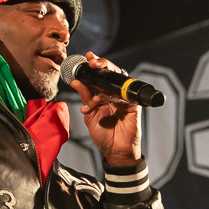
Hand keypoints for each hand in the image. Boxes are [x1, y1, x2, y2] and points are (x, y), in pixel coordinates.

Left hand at [69, 51, 141, 166]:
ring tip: (92, 74)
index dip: (95, 65)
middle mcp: (115, 93)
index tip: (87, 56)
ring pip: (117, 80)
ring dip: (104, 77)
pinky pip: (123, 95)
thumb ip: (85, 97)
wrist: (115, 151)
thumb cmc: (103, 134)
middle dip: (101, 64)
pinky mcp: (133, 105)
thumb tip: (76, 81)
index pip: (101, 75)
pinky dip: (110, 96)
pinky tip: (100, 99)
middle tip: (92, 61)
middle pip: (111, 73)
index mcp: (105, 94)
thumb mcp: (89, 114)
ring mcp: (125, 98)